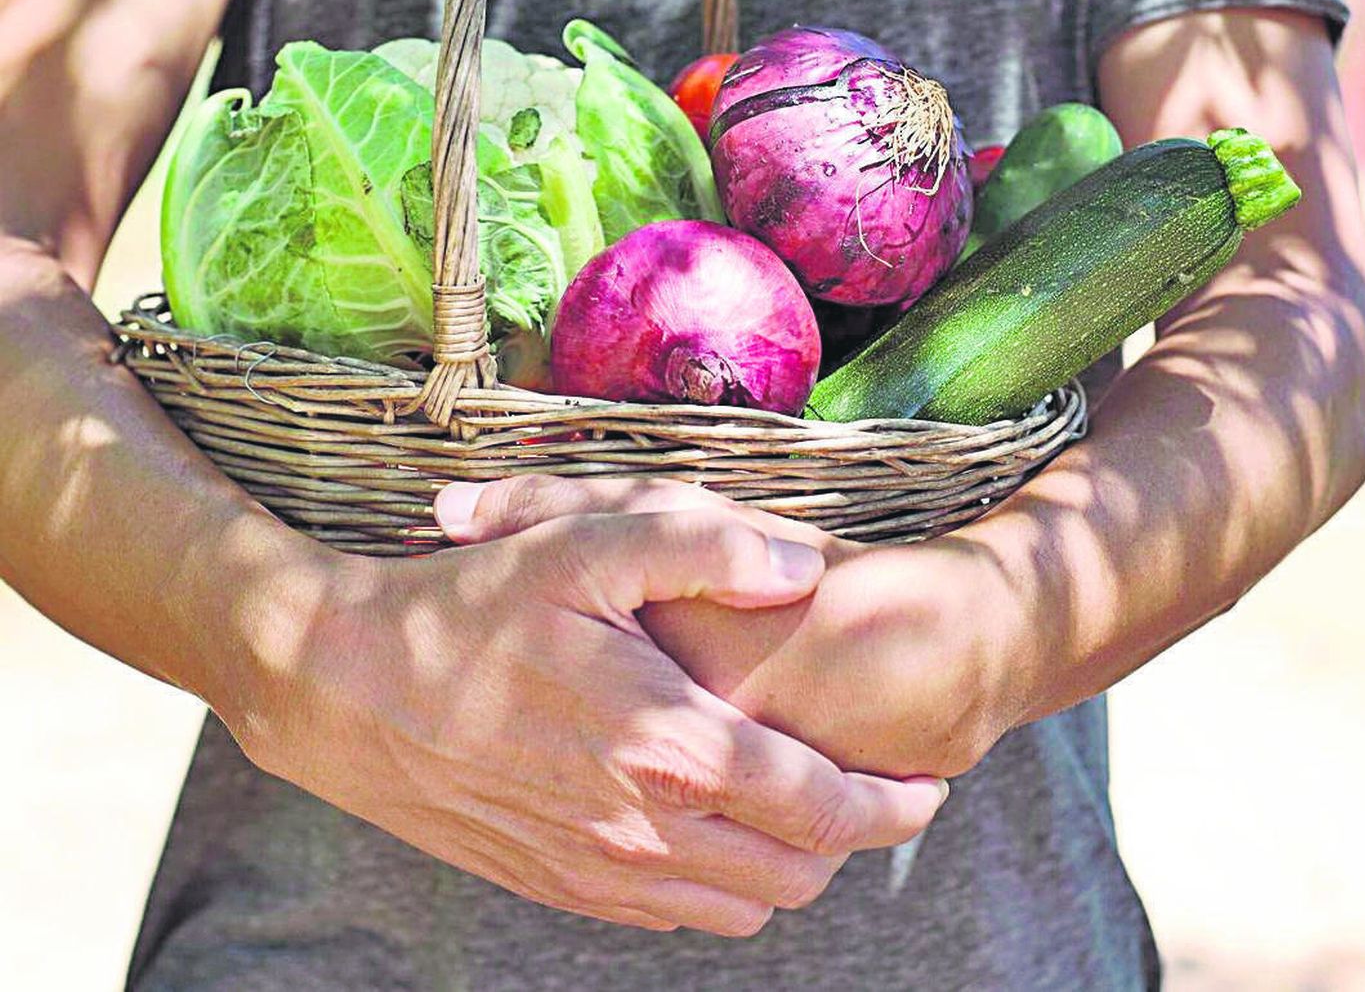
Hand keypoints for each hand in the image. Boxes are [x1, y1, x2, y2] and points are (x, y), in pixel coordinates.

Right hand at [220, 493, 946, 938]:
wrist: (344, 690)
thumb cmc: (471, 606)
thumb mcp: (587, 541)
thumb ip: (706, 545)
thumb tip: (806, 565)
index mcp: (669, 750)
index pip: (820, 807)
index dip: (889, 803)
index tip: (926, 781)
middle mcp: (643, 832)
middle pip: (794, 874)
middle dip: (852, 840)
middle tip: (875, 792)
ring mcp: (597, 872)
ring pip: (740, 908)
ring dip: (787, 866)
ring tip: (802, 806)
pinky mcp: (558, 887)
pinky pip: (672, 918)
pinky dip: (720, 885)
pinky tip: (714, 823)